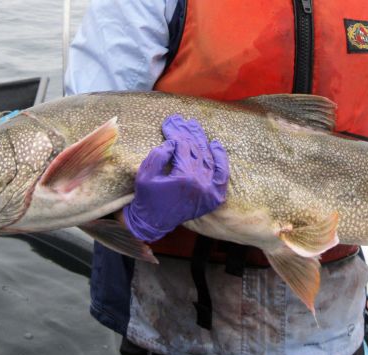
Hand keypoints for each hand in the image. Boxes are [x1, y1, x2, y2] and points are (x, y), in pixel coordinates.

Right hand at [122, 115, 228, 241]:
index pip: (183, 147)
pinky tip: (215, 144)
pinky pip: (221, 174)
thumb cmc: (147, 197)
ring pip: (208, 158)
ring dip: (201, 140)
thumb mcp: (146, 173)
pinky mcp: (214, 196)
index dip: (175, 134)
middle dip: (187, 133)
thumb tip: (174, 142)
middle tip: (181, 120)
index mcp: (184, 177)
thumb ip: (159, 154)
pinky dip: (220, 159)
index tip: (169, 122)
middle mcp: (201, 183)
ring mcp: (210, 190)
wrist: (154, 222)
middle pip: (196, 150)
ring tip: (194, 125)